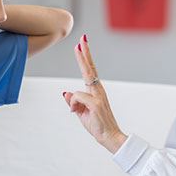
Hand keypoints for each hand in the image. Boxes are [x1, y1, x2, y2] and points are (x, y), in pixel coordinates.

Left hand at [62, 34, 126, 152]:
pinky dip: (74, 106)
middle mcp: (98, 91)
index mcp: (95, 91)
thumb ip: (73, 102)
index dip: (84, 58)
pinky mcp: (95, 103)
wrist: (109, 137)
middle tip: (83, 38)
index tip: (81, 44)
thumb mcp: (80, 112)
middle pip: (90, 68)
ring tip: (79, 89)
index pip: (89, 71)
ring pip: (80, 85)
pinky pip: (77, 98)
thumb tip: (65, 93)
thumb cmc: (97, 125)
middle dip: (85, 53)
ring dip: (76, 92)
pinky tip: (76, 112)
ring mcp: (98, 96)